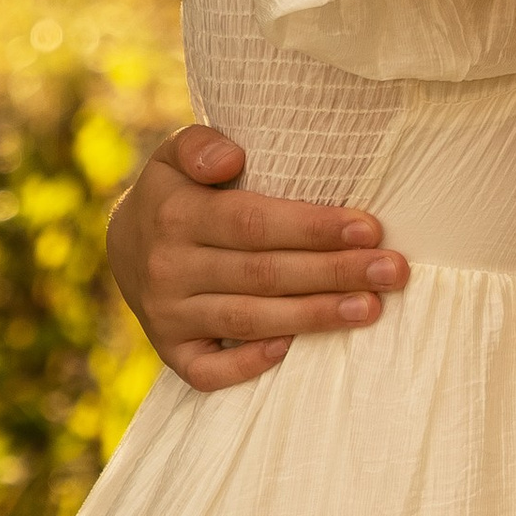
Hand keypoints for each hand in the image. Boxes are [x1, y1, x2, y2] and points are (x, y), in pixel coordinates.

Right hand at [106, 123, 409, 393]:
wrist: (123, 244)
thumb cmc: (175, 191)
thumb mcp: (175, 153)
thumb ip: (200, 144)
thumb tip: (232, 158)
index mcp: (176, 214)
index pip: (253, 223)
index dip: (313, 228)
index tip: (370, 229)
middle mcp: (169, 268)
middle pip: (263, 273)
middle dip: (334, 272)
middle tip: (393, 271)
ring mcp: (167, 316)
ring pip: (249, 319)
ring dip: (314, 316)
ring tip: (371, 308)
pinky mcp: (169, 351)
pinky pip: (207, 371)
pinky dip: (248, 365)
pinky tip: (294, 349)